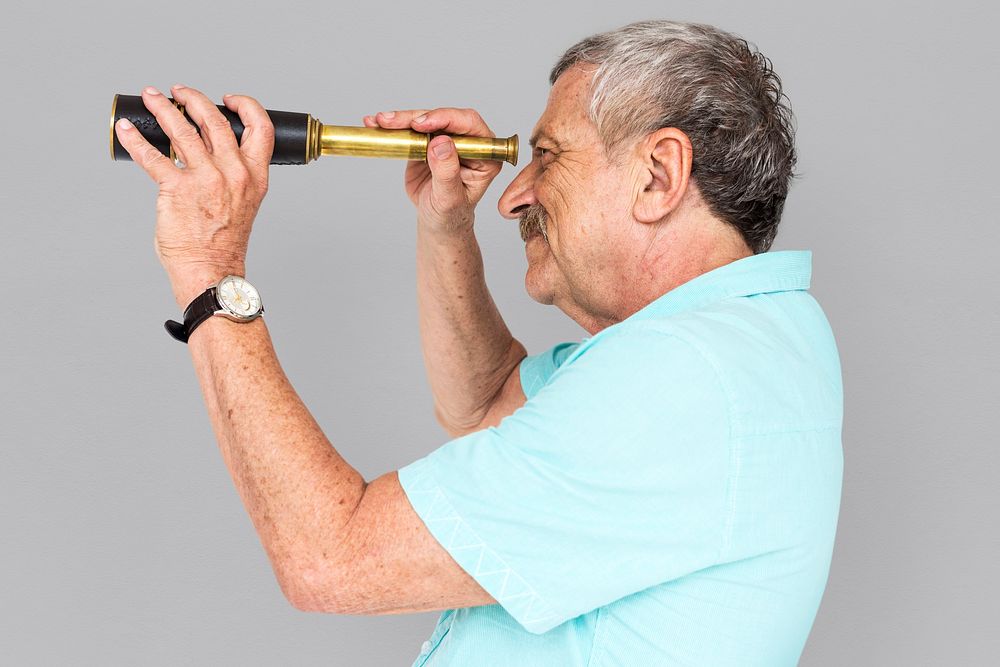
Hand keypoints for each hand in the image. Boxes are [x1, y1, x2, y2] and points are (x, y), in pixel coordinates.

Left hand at [114, 85, 273, 306]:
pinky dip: (136, 139)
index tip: (227, 100)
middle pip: (214, 120)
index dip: (245, 105)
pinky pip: (152, 155)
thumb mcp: (242, 202)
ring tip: (152, 97)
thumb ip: (231, 176)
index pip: (260, 128)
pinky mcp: (177, 189)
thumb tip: (203, 152)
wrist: (213, 270)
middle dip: (193, 98)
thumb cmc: (224, 243)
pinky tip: (127, 130)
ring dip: (163, 108)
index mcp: (255, 175)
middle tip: (178, 92)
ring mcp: (206, 179)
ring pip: (182, 129)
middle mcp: (234, 172)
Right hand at [363, 108, 501, 235]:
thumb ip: (447, 172)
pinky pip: (410, 129)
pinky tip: (375, 124)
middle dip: (416, 117)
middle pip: (444, 118)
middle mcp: (469, 142)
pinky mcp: (427, 142)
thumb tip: (441, 142)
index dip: (446, 119)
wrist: (437, 222)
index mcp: (485, 154)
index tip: (421, 124)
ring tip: (378, 121)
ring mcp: (448, 140)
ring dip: (399, 120)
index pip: (470, 126)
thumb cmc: (450, 214)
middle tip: (390, 122)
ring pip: (424, 120)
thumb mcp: (449, 199)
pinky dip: (392, 127)